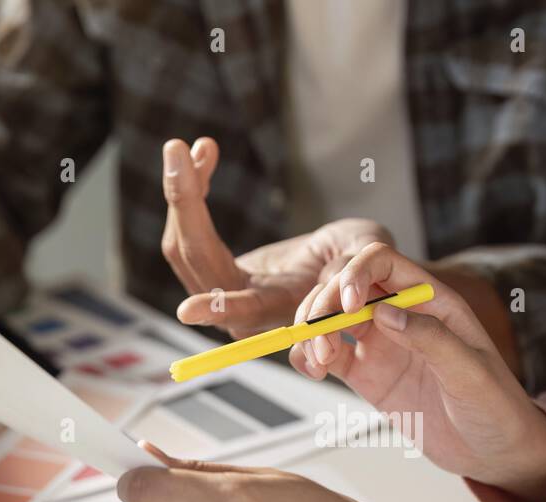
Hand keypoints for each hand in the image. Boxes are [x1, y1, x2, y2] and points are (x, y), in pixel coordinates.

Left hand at [161, 137, 391, 338]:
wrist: (336, 268)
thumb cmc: (357, 262)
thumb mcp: (367, 255)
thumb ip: (355, 271)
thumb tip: (341, 285)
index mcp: (275, 309)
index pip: (242, 308)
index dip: (218, 307)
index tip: (186, 311)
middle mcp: (238, 308)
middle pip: (194, 259)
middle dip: (184, 201)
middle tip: (178, 147)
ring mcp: (220, 289)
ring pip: (181, 243)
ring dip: (183, 189)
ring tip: (202, 146)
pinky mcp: (210, 268)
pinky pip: (188, 230)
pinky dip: (190, 191)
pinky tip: (202, 155)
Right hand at [289, 244, 545, 501]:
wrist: (494, 452)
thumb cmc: (497, 408)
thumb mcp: (472, 374)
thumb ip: (432, 339)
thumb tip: (385, 313)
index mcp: (432, 301)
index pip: (382, 263)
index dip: (356, 274)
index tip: (347, 306)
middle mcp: (402, 315)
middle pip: (345, 287)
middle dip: (323, 305)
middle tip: (318, 338)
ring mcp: (382, 345)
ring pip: (331, 319)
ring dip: (312, 331)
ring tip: (318, 362)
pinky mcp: (369, 376)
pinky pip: (329, 355)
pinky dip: (310, 357)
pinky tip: (313, 369)